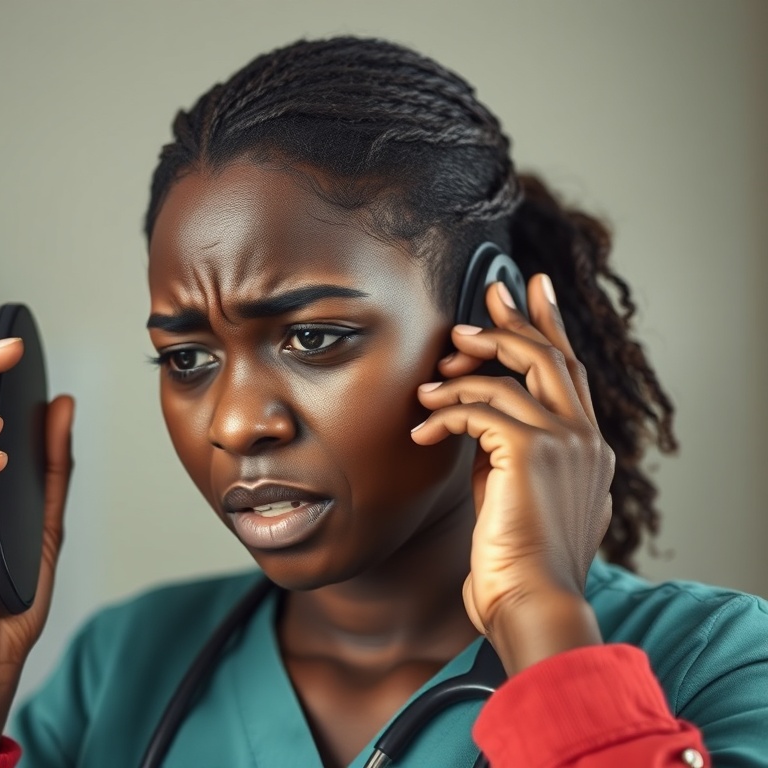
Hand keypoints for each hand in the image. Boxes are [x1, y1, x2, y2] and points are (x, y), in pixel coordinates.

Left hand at [411, 275, 611, 673]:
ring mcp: (566, 442)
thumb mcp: (520, 499)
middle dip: (515, 320)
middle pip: (550, 356)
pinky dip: (444, 414)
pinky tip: (422, 431)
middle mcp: (586, 439)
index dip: (550, 326)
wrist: (532, 602)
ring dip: (463, 372)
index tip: (531, 291)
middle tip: (486, 295)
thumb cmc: (519, 564)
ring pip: (512, 375)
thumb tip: (485, 430)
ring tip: (428, 386)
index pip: (571, 373)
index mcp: (589, 450)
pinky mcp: (532, 450)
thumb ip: (513, 457)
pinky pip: (479, 409)